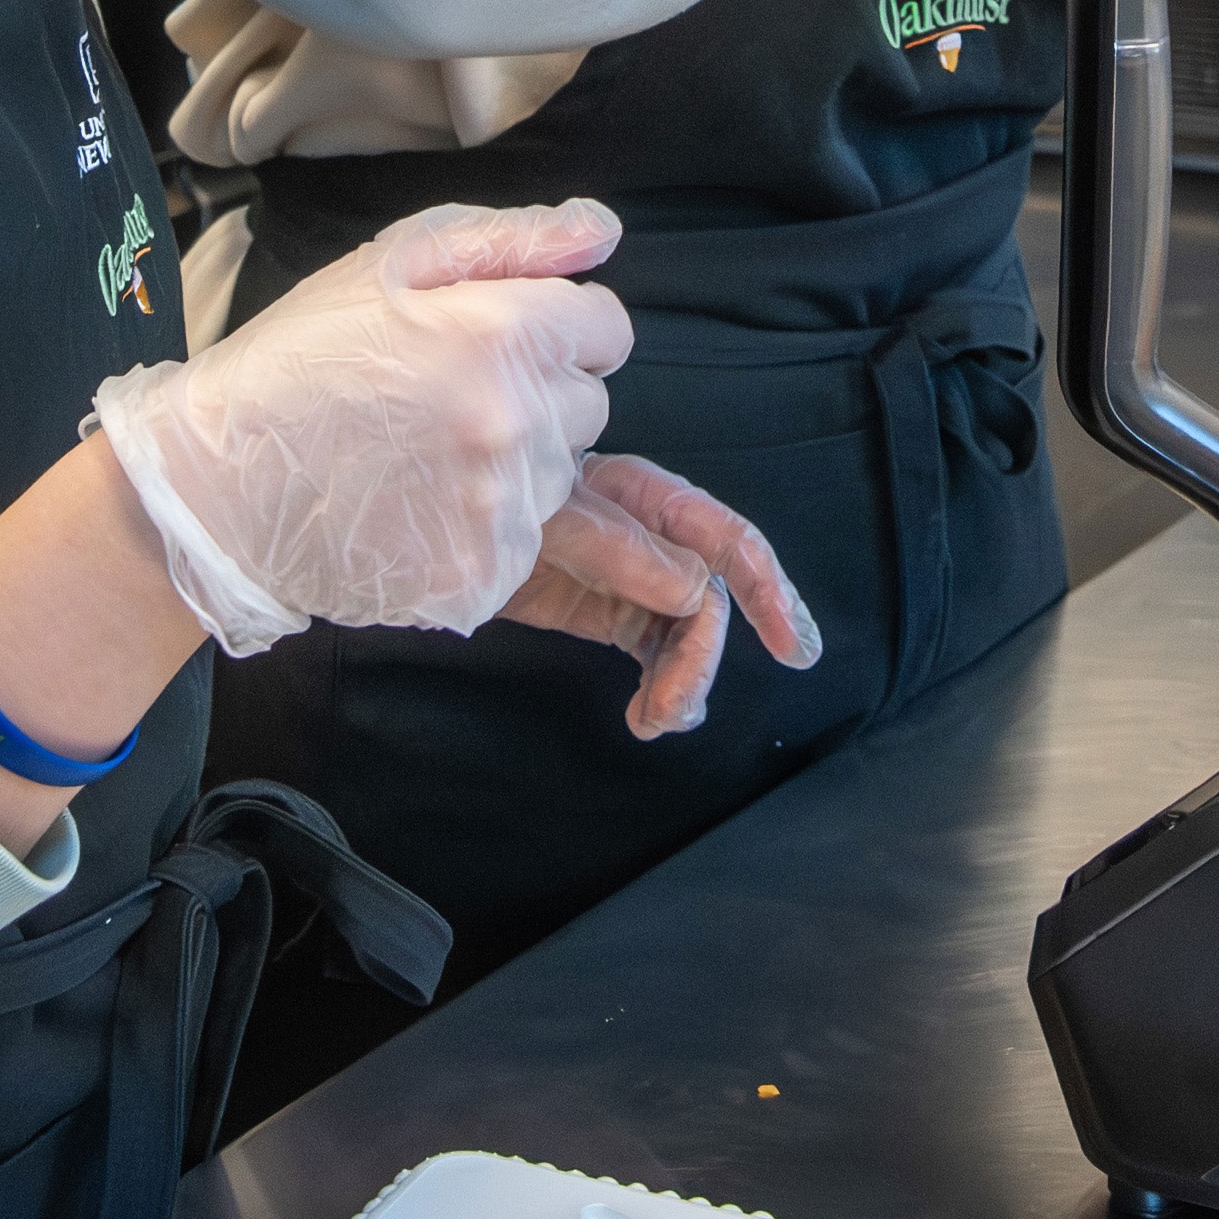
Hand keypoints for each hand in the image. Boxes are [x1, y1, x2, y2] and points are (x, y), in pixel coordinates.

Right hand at [84, 199, 633, 654]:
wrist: (215, 486)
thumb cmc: (300, 359)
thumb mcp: (393, 261)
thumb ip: (516, 240)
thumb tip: (604, 232)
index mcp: (503, 332)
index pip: (609, 329)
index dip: (555, 329)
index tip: (495, 343)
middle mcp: (516, 422)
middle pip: (590, 405)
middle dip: (539, 396)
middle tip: (448, 399)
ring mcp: (500, 508)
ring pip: (561, 476)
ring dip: (514, 463)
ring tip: (424, 454)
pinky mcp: (482, 576)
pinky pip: (524, 542)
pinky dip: (484, 528)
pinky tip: (416, 506)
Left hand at [497, 456, 824, 738]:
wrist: (427, 531)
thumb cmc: (482, 501)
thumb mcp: (548, 521)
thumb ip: (620, 550)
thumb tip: (694, 588)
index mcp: (643, 496)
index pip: (725, 542)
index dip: (768, 592)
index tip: (791, 649)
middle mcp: (648, 535)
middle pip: (706, 601)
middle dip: (699, 662)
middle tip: (674, 711)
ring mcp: (630, 576)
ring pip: (685, 635)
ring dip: (682, 684)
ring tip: (656, 721)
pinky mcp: (606, 610)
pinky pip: (654, 651)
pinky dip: (661, 687)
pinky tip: (648, 717)